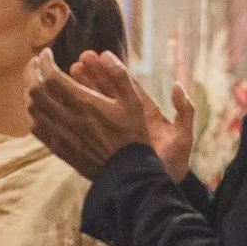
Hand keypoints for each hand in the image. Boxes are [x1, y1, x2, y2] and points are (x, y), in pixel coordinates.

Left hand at [28, 51, 154, 177]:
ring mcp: (60, 135)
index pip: (51, 76)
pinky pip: (36, 129)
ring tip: (36, 82)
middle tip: (36, 64)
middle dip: (31, 72)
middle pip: (35, 90)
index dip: (43, 61)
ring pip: (32, 109)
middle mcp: (67, 118)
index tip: (46, 53)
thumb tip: (105, 54)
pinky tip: (41, 108)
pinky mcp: (58, 149)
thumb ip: (118, 75)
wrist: (127, 172)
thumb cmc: (132, 135)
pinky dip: (34, 114)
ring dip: (30, 92)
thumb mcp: (133, 101)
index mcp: (84, 103)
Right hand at [72, 51, 195, 181]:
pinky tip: (62, 104)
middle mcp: (127, 120)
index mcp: (144, 113)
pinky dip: (76, 115)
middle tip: (77, 62)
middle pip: (106, 93)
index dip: (112, 71)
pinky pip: (88, 127)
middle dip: (92, 77)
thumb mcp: (182, 137)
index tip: (99, 56)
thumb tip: (177, 86)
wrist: (157, 189)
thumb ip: (184, 111)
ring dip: (80, 91)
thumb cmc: (174, 164)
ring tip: (67, 75)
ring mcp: (114, 132)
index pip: (126, 87)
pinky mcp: (103, 145)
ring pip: (94, 107)